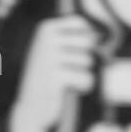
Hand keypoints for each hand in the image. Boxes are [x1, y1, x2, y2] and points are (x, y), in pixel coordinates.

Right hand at [13, 16, 99, 131]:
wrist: (31, 108)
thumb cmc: (49, 78)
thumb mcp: (58, 51)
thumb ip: (76, 37)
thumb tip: (99, 35)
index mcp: (45, 29)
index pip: (80, 23)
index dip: (83, 39)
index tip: (71, 52)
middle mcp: (46, 39)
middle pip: (88, 41)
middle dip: (82, 58)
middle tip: (65, 69)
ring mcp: (49, 57)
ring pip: (88, 60)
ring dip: (80, 74)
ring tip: (63, 81)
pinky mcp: (56, 77)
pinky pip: (87, 78)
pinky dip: (82, 87)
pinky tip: (66, 91)